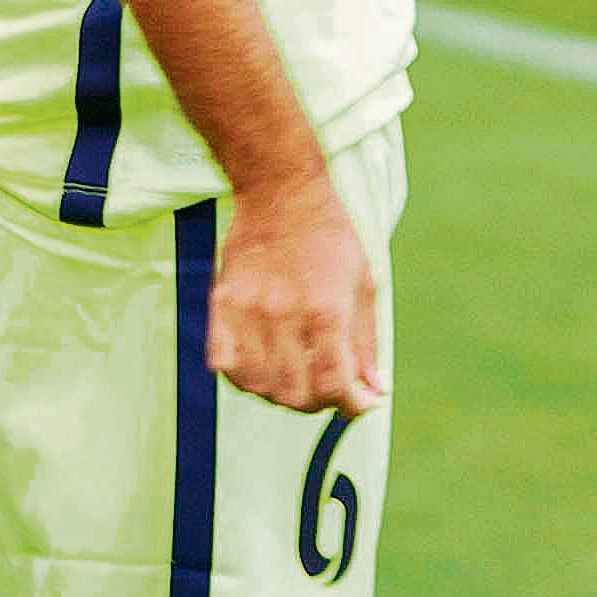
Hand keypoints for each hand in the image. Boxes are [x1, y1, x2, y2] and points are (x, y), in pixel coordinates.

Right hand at [205, 174, 387, 415]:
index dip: (350, 405)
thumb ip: (366, 342)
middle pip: (294, 393)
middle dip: (317, 404)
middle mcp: (286, 314)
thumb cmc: (329, 236)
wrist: (280, 191)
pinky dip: (241, 375)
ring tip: (293, 380)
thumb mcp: (363, 285)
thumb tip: (374, 390)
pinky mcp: (222, 301)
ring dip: (279, 394)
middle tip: (325, 392)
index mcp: (328, 310)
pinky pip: (223, 361)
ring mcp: (249, 309)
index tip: (358, 402)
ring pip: (258, 384)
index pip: (335, 384)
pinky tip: (258, 368)